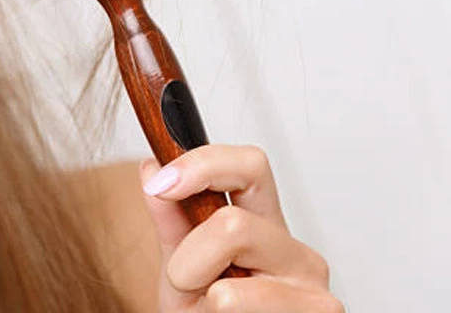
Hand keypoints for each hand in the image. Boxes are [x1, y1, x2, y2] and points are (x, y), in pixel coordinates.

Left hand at [139, 145, 343, 311]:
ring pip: (230, 286)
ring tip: (211, 310)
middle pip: (234, 224)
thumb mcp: (180, 264)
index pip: (250, 166)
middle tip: (188, 283)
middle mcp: (295, 252)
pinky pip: (236, 308)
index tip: (162, 184)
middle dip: (189, 259)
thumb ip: (169, 218)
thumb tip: (152, 169)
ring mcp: (311, 292)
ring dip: (202, 301)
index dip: (203, 165)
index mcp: (265, 224)